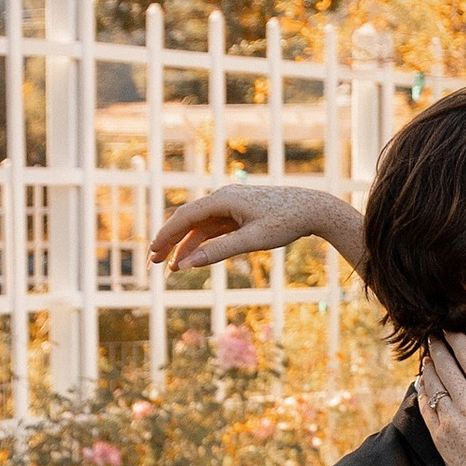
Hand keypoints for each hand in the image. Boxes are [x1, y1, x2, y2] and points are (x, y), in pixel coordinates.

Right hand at [150, 182, 360, 272]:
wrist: (313, 209)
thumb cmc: (286, 222)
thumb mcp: (252, 240)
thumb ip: (219, 251)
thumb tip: (189, 264)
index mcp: (223, 199)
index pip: (185, 217)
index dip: (166, 236)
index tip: (152, 253)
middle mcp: (223, 198)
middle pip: (187, 219)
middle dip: (170, 240)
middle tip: (153, 261)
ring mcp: (231, 205)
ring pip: (200, 225)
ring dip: (185, 245)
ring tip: (172, 267)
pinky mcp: (239, 213)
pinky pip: (214, 227)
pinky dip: (202, 242)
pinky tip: (193, 258)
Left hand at [417, 332, 465, 465]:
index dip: (456, 340)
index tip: (450, 331)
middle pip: (446, 365)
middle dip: (438, 347)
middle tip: (432, 336)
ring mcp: (450, 419)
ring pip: (432, 383)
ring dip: (429, 367)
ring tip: (428, 358)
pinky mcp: (438, 434)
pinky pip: (425, 405)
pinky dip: (422, 391)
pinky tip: (422, 384)